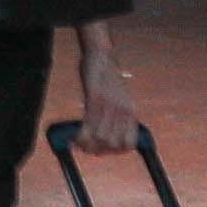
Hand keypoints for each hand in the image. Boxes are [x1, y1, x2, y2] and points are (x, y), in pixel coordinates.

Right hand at [64, 24, 136, 139]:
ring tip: (80, 143)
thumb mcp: (121, 99)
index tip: (106, 149)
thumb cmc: (108, 77)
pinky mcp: (95, 99)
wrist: (102, 56)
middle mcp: (122, 112)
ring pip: (101, 138)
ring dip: (88, 145)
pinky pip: (89, 124)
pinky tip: (76, 137)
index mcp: (131, 112)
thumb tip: (111, 133)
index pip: (130, 143)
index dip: (118, 151)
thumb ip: (118, 116)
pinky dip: (81, 135)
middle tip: (89, 148)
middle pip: (113, 144)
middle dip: (100, 150)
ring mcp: (109, 106)